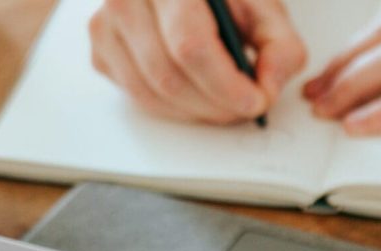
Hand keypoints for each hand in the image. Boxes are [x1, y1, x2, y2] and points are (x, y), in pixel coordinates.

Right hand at [89, 0, 306, 123]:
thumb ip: (279, 46)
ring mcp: (105, 25)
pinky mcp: (100, 52)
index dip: (224, 84)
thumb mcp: (262, 7)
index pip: (190, 45)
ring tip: (224, 101)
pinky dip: (173, 106)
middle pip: (168, 76)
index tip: (254, 101)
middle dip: (214, 104)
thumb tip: (268, 89)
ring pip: (150, 93)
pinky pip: (138, 97)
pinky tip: (195, 90)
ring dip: (195, 110)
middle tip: (245, 106)